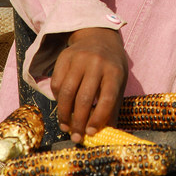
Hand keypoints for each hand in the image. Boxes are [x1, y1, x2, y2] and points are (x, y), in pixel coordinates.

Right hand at [51, 27, 127, 142]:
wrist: (99, 37)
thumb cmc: (111, 66)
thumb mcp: (119, 82)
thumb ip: (113, 107)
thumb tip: (107, 134)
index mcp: (114, 71)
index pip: (106, 99)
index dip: (98, 118)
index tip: (90, 133)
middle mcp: (96, 63)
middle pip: (83, 98)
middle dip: (78, 122)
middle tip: (76, 138)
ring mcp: (79, 59)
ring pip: (66, 93)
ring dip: (64, 114)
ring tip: (66, 127)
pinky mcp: (64, 57)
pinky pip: (56, 84)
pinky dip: (57, 99)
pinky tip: (63, 106)